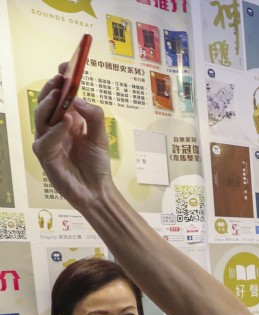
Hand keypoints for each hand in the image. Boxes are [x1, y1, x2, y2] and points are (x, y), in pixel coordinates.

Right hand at [31, 67, 114, 207]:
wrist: (96, 189)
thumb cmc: (96, 162)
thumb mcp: (101, 135)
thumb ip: (94, 116)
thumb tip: (78, 98)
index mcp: (68, 118)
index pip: (60, 95)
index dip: (60, 79)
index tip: (65, 65)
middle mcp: (54, 126)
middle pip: (46, 102)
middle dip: (52, 88)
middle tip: (59, 77)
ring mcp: (47, 139)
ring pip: (41, 117)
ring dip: (49, 104)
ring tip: (59, 94)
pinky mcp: (45, 154)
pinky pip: (47, 139)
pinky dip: (57, 130)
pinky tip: (67, 122)